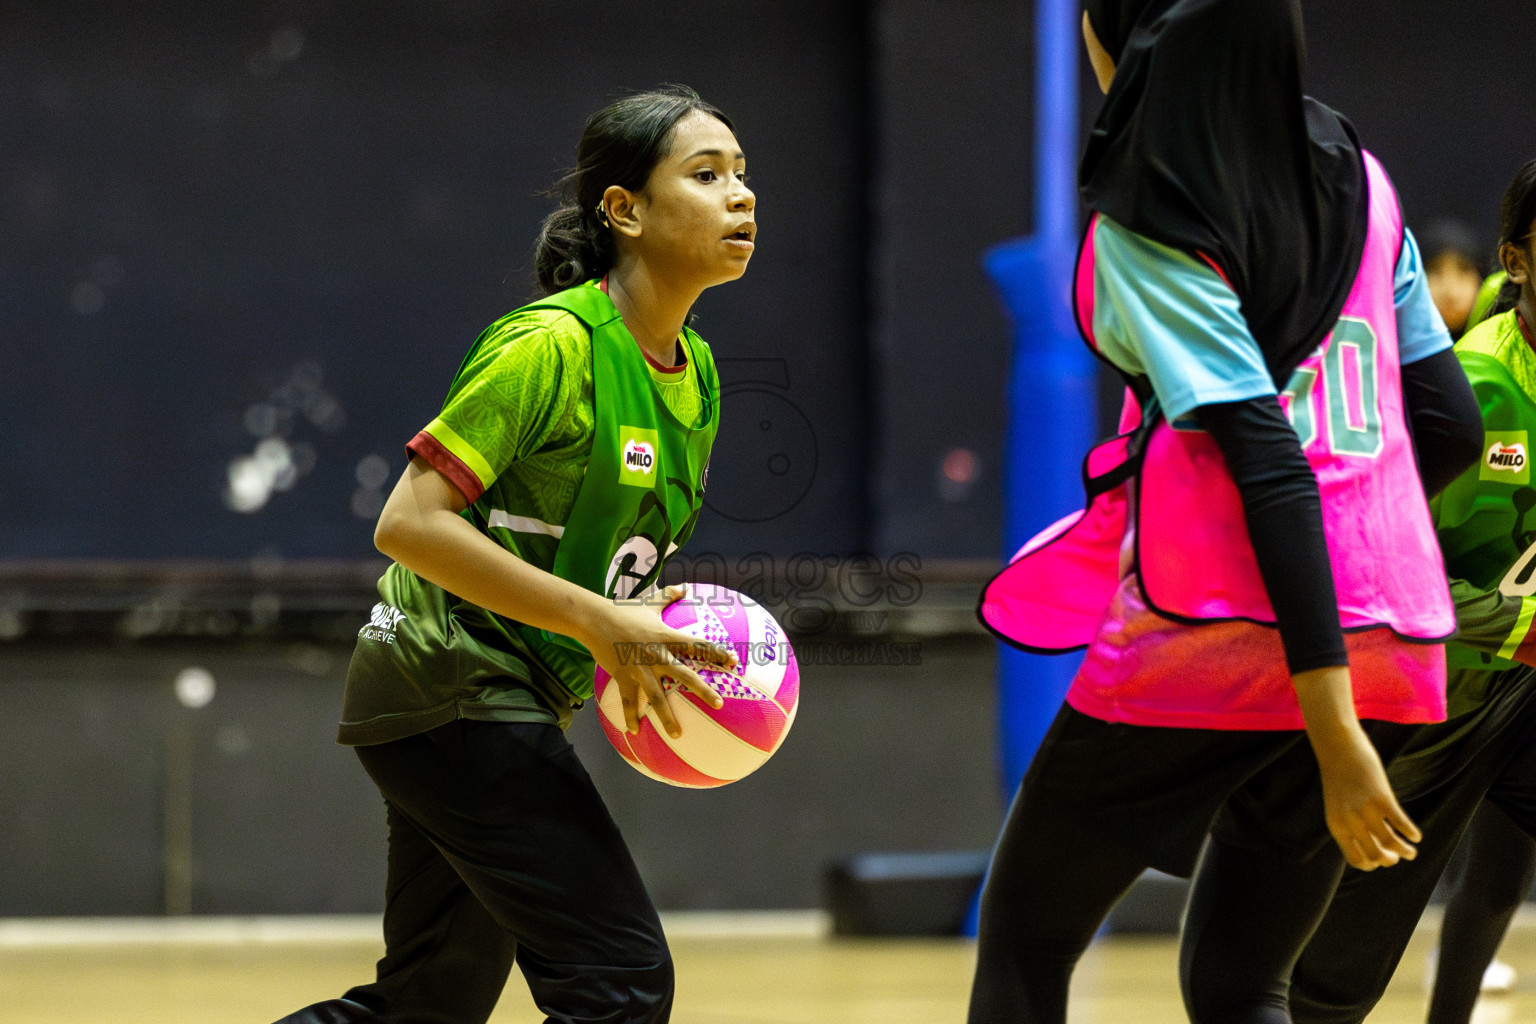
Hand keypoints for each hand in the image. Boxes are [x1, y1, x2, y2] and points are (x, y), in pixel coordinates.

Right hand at [576, 583, 735, 737]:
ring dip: (667, 717)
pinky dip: (630, 717)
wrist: (595, 619)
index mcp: (666, 636)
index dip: (716, 653)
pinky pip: (628, 701)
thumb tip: (684, 586)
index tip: (733, 662)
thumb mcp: (649, 602)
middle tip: (719, 704)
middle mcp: (657, 655)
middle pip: (684, 675)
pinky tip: (634, 732)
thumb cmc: (624, 609)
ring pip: (657, 697)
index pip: (697, 645)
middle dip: (703, 691)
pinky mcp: (623, 676)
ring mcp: (640, 668)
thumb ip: (669, 595)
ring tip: (678, 735)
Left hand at [1310, 721, 1420, 870]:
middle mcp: (1350, 823)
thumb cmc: (1340, 778)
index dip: (1373, 864)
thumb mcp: (1339, 806)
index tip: (1382, 856)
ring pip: (1393, 845)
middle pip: (1377, 857)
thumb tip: (1375, 845)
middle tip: (1398, 854)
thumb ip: (1351, 826)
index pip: (1357, 860)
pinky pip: (1402, 824)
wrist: (1337, 749)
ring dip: (1406, 852)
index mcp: (1337, 827)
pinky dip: (1412, 834)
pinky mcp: (1382, 798)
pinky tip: (1416, 835)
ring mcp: (1366, 811)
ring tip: (1412, 851)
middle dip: (1391, 860)